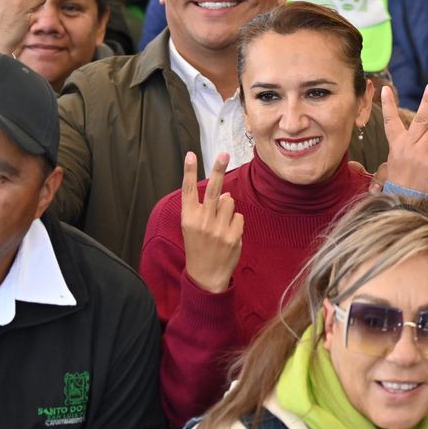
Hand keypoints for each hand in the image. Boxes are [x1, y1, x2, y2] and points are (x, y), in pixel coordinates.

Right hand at [180, 152, 244, 293]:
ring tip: (220, 224)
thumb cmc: (199, 247)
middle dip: (218, 169)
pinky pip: (239, 217)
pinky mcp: (234, 235)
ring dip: (228, 208)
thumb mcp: (194, 228)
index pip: (188, 190)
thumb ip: (206, 210)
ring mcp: (219, 228)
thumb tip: (224, 194)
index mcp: (188, 218)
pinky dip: (235, 222)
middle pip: (213, 189)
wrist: (206, 274)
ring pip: (230, 202)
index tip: (190, 154)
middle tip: (224, 154)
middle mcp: (202, 221)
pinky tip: (228, 234)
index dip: (189, 171)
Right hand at [380, 83, 427, 195]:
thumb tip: (375, 182)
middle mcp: (407, 146)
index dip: (387, 104)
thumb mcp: (390, 169)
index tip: (384, 88)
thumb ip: (393, 161)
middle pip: (421, 119)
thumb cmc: (400, 185)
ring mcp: (420, 153)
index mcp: (396, 145)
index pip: (390, 121)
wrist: (406, 203)